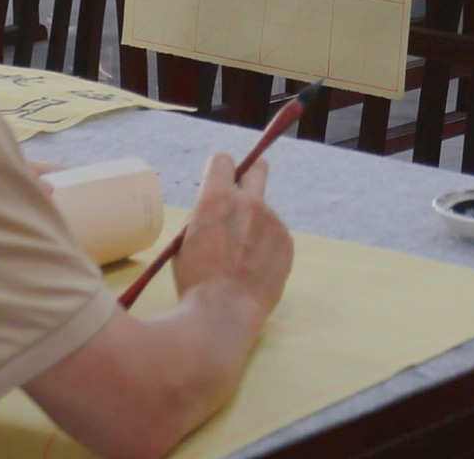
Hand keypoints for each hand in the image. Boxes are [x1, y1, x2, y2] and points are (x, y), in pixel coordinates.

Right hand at [172, 152, 291, 321]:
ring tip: (242, 257)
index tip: (219, 183)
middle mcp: (249, 201)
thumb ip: (204, 217)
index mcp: (216, 197)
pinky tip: (255, 268)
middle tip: (242, 197)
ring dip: (255, 224)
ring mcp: (273, 221)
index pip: (222, 160)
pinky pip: (276, 235)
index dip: (219, 172)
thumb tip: (216, 211)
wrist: (223, 313)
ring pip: (264, 211)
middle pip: (257, 168)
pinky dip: (267, 246)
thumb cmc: (195, 280)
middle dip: (249, 176)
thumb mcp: (185, 240)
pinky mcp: (287, 242)